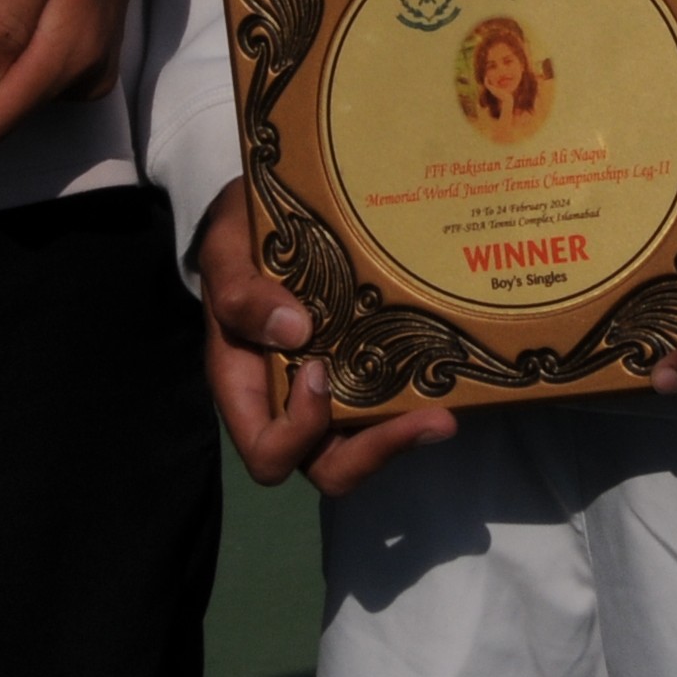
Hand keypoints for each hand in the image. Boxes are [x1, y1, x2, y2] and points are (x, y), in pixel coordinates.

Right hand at [194, 181, 456, 492]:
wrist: (265, 209)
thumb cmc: (238, 237)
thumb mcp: (226, 251)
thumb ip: (240, 292)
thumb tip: (292, 331)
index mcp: (245, 385)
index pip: (268, 452)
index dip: (298, 432)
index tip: (319, 373)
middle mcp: (288, 400)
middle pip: (328, 467)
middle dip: (376, 452)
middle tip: (427, 419)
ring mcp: (330, 387)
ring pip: (365, 442)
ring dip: (406, 433)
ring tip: (447, 413)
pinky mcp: (363, 364)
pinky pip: (387, 399)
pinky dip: (415, 396)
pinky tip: (450, 375)